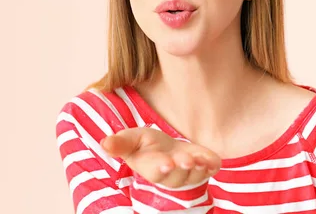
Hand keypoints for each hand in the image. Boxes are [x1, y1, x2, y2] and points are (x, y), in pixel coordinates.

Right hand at [100, 127, 220, 188]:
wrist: (167, 148)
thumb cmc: (146, 145)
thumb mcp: (131, 140)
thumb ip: (120, 143)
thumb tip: (103, 143)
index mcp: (151, 167)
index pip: (156, 171)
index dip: (161, 168)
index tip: (166, 163)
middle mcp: (171, 174)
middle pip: (177, 176)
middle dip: (182, 168)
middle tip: (186, 160)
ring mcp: (189, 173)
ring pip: (194, 175)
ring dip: (198, 168)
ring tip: (198, 158)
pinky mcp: (204, 167)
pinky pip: (210, 169)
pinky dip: (212, 165)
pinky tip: (212, 160)